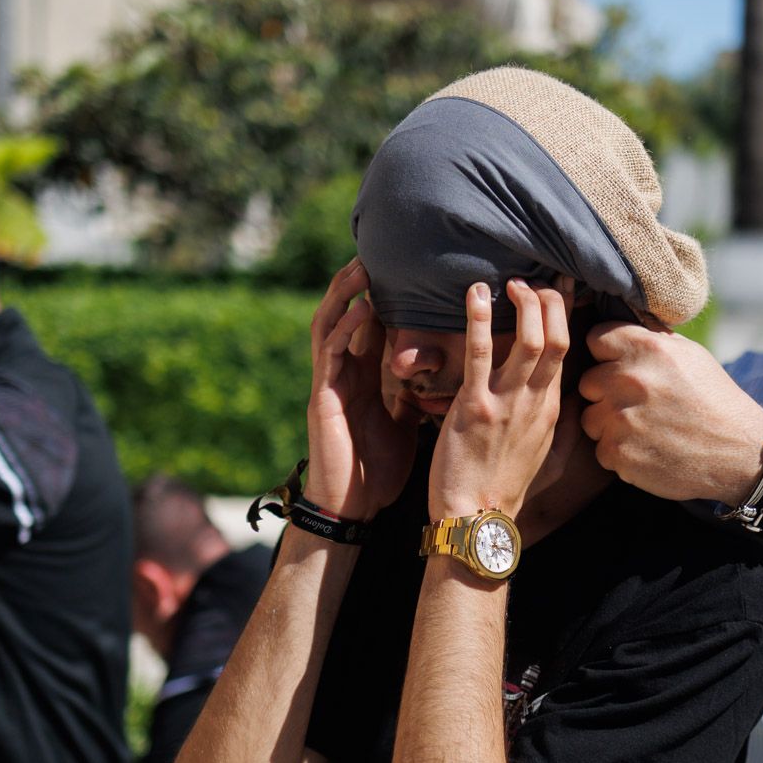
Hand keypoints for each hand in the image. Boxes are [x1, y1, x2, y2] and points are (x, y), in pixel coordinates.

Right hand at [305, 258, 415, 520]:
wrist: (352, 509)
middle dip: (355, 284)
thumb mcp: (403, 425)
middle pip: (344, 315)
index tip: (402, 269)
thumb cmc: (376, 471)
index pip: (370, 327)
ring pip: (328, 326)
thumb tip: (440, 379)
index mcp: (363, 379)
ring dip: (343, 295)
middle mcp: (343, 374)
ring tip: (361, 267)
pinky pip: (330, 356)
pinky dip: (344, 330)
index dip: (381, 297)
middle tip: (375, 253)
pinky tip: (360, 310)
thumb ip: (412, 397)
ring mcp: (330, 384)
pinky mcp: (323, 399)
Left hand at [428, 278, 569, 519]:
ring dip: (525, 304)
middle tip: (536, 278)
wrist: (476, 520)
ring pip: (531, 340)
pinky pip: (480, 355)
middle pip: (559, 338)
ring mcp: (508, 403)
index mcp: (551, 408)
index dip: (566, 314)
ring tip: (513, 282)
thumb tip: (559, 395)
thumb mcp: (538, 449)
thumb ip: (549, 417)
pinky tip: (474, 293)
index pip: (568, 350)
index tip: (560, 287)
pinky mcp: (475, 408)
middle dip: (552, 301)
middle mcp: (536, 401)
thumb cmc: (499, 485)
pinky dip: (478, 319)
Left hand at [577, 321, 762, 502]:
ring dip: (609, 424)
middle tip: (637, 404)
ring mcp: (621, 420)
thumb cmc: (715, 400)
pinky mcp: (619, 454)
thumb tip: (621, 323)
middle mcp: (630, 381)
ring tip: (644, 429)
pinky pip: (601, 449)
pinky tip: (648, 450)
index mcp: (647, 349)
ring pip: (590, 418)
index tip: (621, 366)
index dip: (608, 354)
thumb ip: (650, 339)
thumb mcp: (691, 355)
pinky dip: (620, 452)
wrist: (740, 453)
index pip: (596, 338)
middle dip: (606, 392)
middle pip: (588, 381)